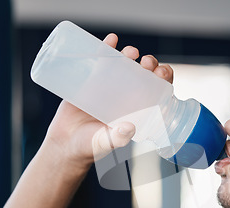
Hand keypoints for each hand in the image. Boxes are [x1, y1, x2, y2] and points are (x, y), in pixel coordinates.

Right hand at [42, 33, 173, 170]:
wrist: (65, 142)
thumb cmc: (91, 146)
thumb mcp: (106, 143)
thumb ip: (118, 138)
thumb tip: (129, 128)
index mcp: (137, 109)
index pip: (158, 91)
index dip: (163, 79)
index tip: (162, 73)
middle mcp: (126, 96)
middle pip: (144, 74)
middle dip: (150, 65)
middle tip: (146, 63)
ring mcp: (110, 87)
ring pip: (125, 65)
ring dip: (131, 54)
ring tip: (130, 52)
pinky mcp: (92, 80)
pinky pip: (102, 61)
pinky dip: (107, 48)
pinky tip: (112, 39)